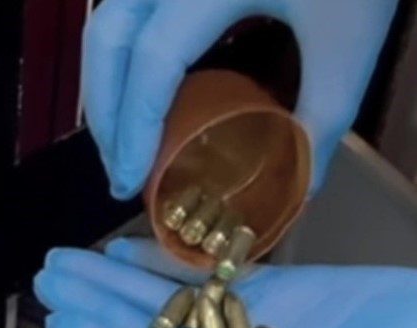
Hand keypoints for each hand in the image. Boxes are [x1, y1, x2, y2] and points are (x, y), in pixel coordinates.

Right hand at [83, 0, 397, 198]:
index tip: (128, 184)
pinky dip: (119, 59)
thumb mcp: (348, 41)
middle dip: (103, 112)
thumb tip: (298, 187)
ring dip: (103, 84)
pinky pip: (127, 11)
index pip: (152, 61)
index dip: (133, 128)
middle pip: (108, 38)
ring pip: (107, 21)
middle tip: (117, 170)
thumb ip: (322, 117)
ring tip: (118, 140)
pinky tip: (133, 94)